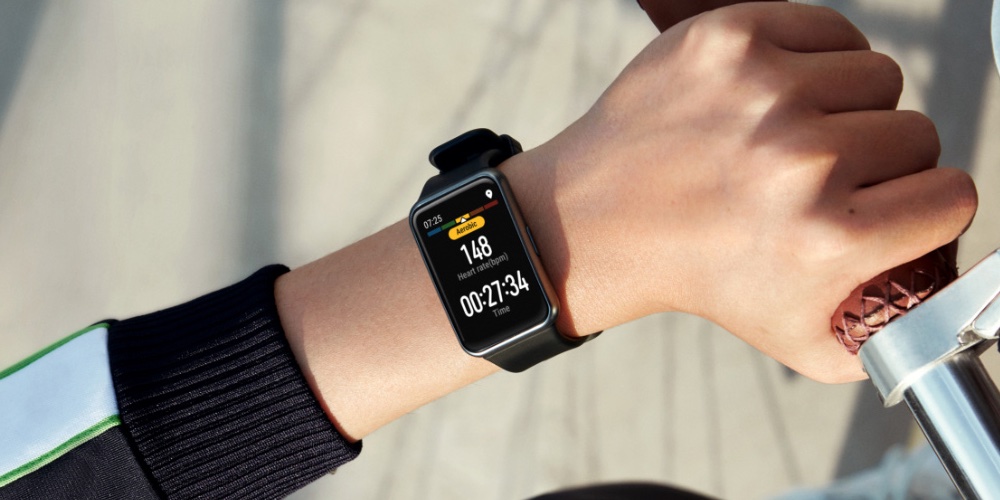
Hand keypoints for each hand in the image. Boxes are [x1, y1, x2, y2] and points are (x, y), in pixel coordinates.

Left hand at [504, 2, 976, 382]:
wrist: (599, 221)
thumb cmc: (697, 273)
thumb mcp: (797, 339)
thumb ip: (886, 336)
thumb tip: (944, 303)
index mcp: (826, 238)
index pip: (951, 196)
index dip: (926, 206)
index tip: (892, 208)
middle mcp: (799, 161)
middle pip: (919, 134)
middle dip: (884, 161)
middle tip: (826, 180)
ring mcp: (761, 91)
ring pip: (879, 77)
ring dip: (850, 108)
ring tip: (795, 139)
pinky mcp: (729, 39)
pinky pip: (831, 30)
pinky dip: (817, 59)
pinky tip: (778, 98)